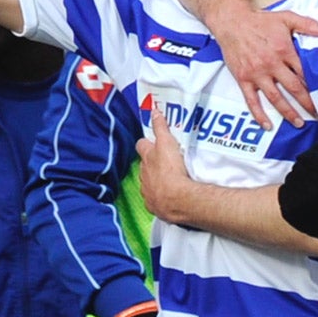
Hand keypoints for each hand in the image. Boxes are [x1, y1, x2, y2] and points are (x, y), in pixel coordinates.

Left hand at [136, 107, 194, 223]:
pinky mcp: (153, 205)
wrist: (176, 199)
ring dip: (155, 180)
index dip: (146, 143)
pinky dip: (159, 197)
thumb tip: (154, 112)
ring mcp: (147, 191)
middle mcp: (143, 174)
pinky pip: (154, 199)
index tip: (152, 142)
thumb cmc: (171, 170)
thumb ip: (160, 127)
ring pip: (148, 182)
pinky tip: (168, 196)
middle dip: (151, 163)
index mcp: (146, 158)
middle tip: (164, 161)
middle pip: (144, 165)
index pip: (141, 145)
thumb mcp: (167, 143)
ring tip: (168, 180)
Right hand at [216, 8, 317, 129]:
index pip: (304, 72)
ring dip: (288, 112)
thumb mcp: (286, 17)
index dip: (315, 85)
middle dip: (307, 103)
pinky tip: (267, 125)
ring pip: (275, 98)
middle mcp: (271, 64)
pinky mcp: (243, 79)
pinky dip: (259, 114)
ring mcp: (257, 74)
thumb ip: (307, 25)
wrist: (232, 22)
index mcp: (284, 50)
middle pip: (293, 88)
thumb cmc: (260, 21)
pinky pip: (251, 101)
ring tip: (299, 123)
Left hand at [278, 142, 317, 245]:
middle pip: (297, 167)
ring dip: (297, 183)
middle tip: (317, 186)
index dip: (313, 162)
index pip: (305, 156)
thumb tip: (300, 155)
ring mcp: (298, 201)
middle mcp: (312, 189)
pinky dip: (290, 194)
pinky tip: (302, 203)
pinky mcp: (288, 211)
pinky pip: (283, 191)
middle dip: (305, 172)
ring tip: (310, 196)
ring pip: (290, 179)